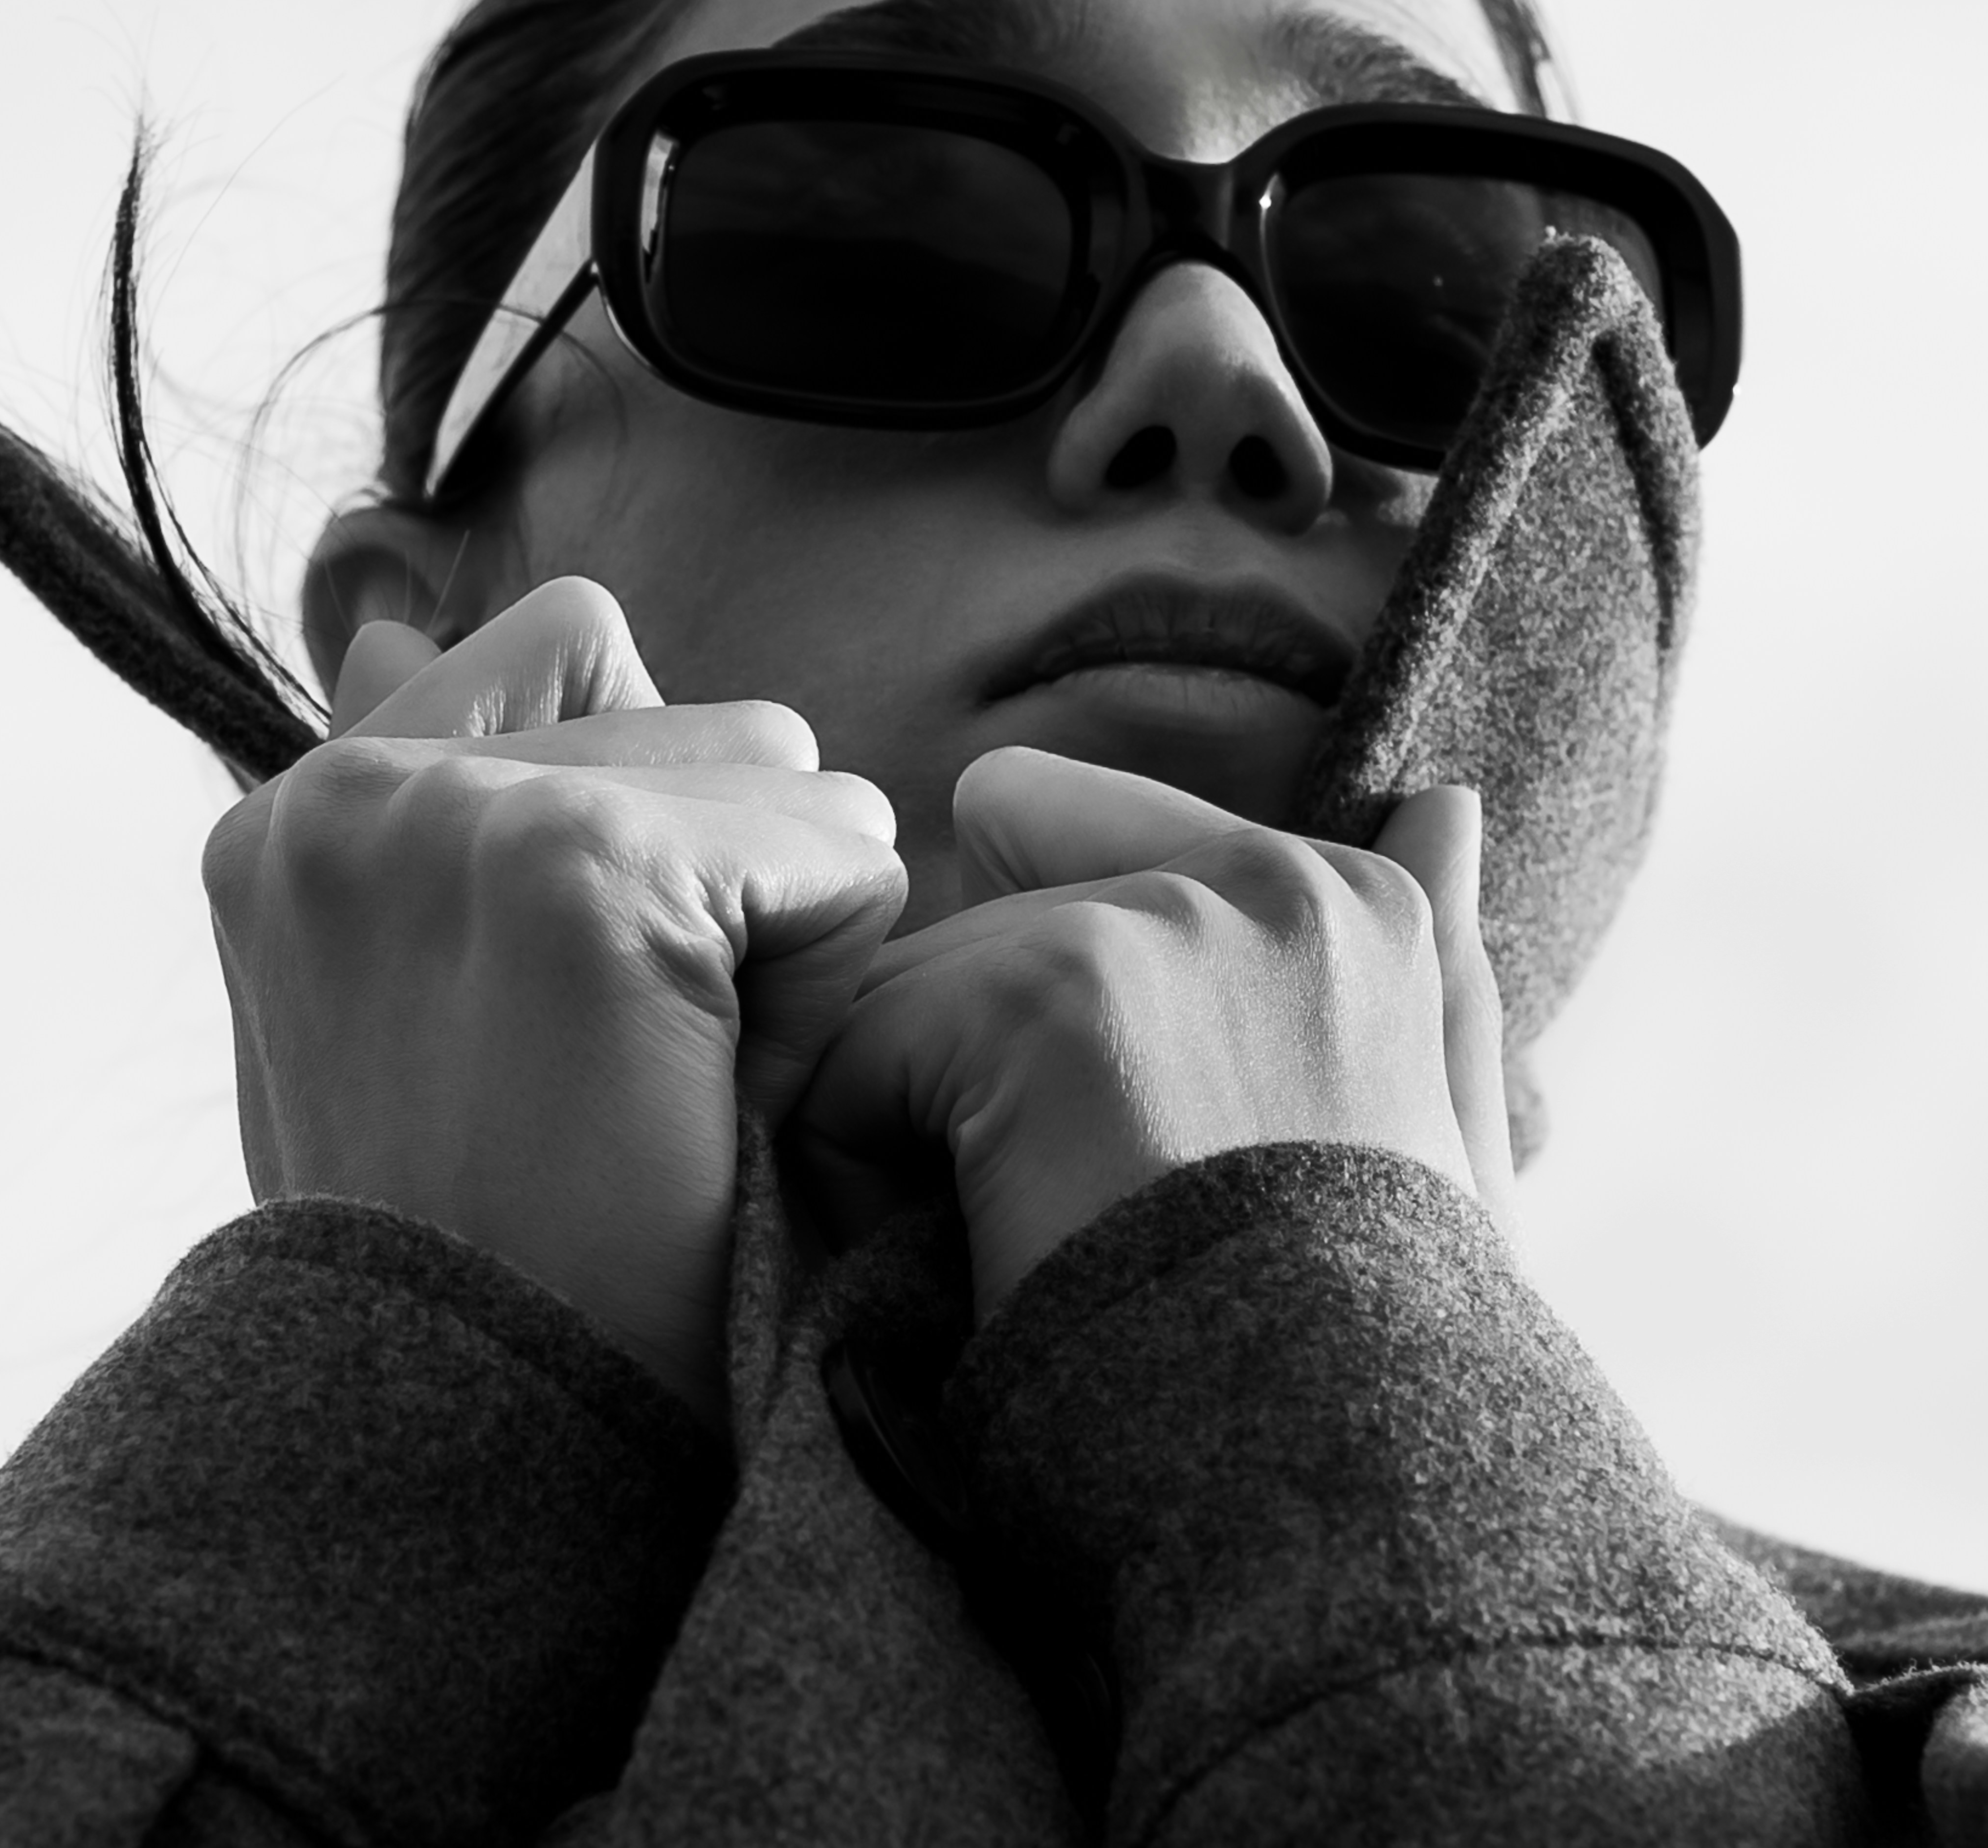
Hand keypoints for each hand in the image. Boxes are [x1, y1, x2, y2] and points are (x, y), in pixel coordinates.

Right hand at [202, 579, 906, 1418]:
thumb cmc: (490, 1257)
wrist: (480, 1475)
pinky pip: (833, 849)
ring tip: (679, 1086)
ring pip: (780, 767)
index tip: (582, 1002)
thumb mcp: (416, 1015)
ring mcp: (451, 820)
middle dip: (725, 872)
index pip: (565, 664)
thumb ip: (425, 820)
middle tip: (640, 1069)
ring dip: (782, 920)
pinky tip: (733, 1101)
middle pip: (697, 710)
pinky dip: (832, 973)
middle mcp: (347, 787)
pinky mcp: (575, 876)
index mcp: (299, 818)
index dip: (644, 826)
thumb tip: (385, 626)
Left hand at [786, 748, 1510, 1321]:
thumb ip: (1432, 975)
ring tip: (1019, 1247)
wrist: (1340, 1493)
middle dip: (969, 1064)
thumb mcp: (1444, 1156)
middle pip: (974, 924)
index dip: (1043, 1000)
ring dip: (912, 1122)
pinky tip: (967, 1256)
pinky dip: (862, 1173)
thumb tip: (1445, 799)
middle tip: (1064, 1217)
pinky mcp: (1043, 998)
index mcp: (1352, 899)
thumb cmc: (1377, 1354)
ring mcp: (1154, 926)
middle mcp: (1262, 876)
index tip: (1113, 1129)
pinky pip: (847, 1059)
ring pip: (900, 990)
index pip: (1072, 842)